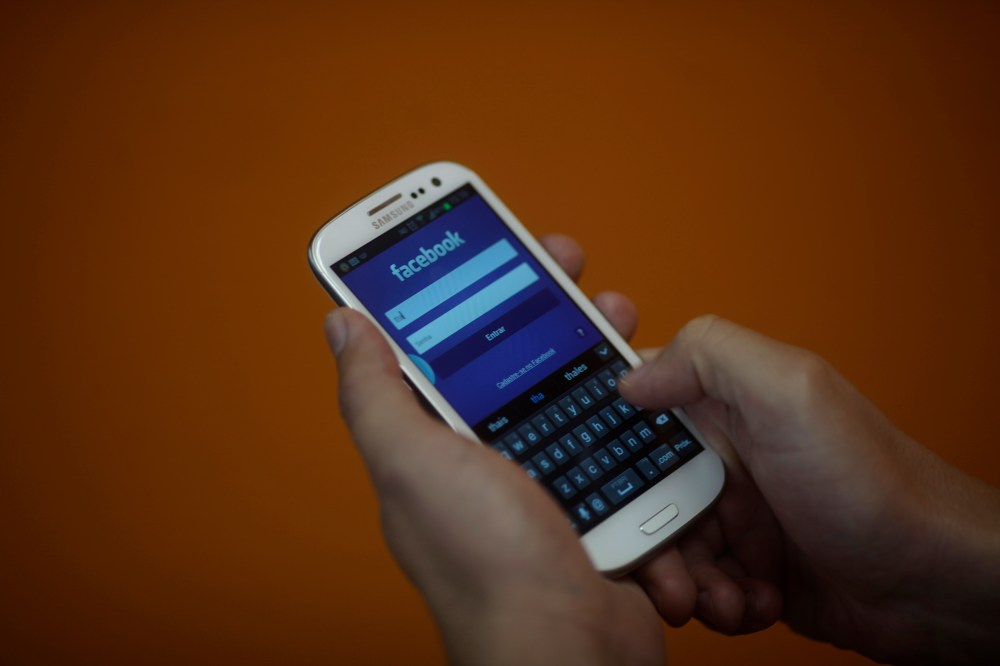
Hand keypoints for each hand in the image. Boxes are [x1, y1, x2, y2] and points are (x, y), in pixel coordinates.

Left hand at [325, 235, 664, 665]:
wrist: (572, 648)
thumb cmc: (488, 564)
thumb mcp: (413, 463)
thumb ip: (375, 393)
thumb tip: (341, 323)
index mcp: (437, 444)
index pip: (444, 348)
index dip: (462, 292)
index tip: (489, 247)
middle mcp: (489, 460)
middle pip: (517, 360)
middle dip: (544, 304)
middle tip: (568, 267)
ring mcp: (547, 480)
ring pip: (575, 391)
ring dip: (597, 348)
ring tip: (619, 318)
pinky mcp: (599, 501)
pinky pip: (621, 438)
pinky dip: (636, 409)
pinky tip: (647, 388)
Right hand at [622, 316, 999, 663]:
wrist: (935, 580)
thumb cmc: (874, 483)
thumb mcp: (789, 394)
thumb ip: (708, 356)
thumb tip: (633, 375)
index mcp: (723, 406)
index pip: (636, 409)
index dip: (604, 440)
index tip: (591, 479)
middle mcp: (726, 457)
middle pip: (638, 492)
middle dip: (643, 536)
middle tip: (668, 566)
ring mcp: (740, 514)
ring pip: (667, 548)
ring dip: (683, 579)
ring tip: (719, 594)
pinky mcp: (753, 566)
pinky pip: (703, 586)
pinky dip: (719, 602)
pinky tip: (754, 600)